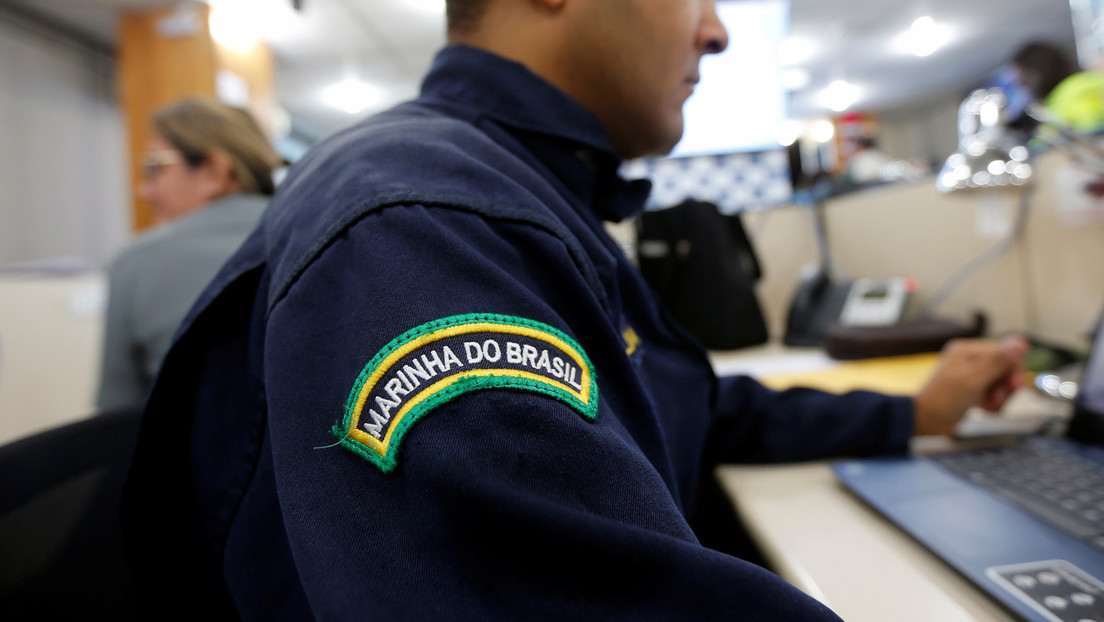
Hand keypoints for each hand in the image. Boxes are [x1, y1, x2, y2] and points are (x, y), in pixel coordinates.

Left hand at [913, 335, 1028, 436]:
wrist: (926, 424)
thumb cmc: (944, 401)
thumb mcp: (973, 380)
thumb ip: (998, 362)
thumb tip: (1021, 342)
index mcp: (966, 350)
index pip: (1004, 351)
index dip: (1013, 369)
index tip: (1014, 386)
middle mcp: (969, 359)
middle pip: (1005, 367)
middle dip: (1006, 385)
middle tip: (998, 399)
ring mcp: (971, 375)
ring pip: (1001, 381)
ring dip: (1000, 396)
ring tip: (988, 406)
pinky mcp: (973, 390)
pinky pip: (994, 392)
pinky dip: (993, 402)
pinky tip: (984, 409)